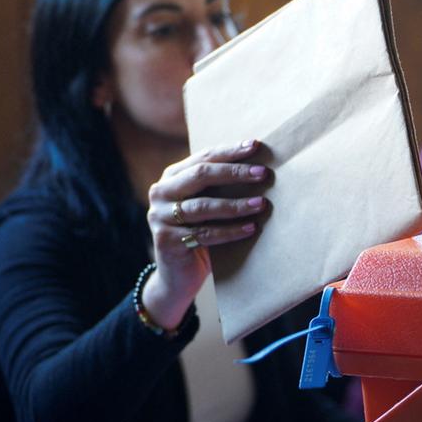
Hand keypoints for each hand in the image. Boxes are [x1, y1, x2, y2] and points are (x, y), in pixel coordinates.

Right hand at [141, 140, 268, 328]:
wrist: (178, 275)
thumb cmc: (200, 232)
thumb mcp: (206, 205)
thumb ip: (219, 187)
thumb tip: (259, 167)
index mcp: (172, 176)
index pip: (203, 157)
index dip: (230, 151)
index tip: (256, 146)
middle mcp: (161, 192)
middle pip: (200, 176)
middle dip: (234, 173)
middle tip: (262, 173)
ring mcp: (159, 216)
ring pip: (203, 207)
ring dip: (236, 205)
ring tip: (262, 204)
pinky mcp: (166, 240)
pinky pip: (205, 234)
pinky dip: (231, 231)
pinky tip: (251, 228)